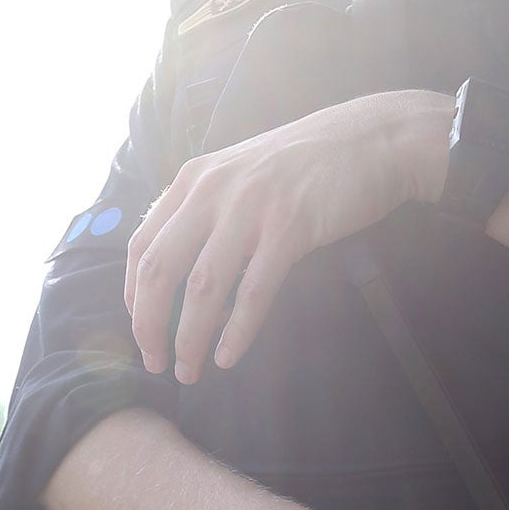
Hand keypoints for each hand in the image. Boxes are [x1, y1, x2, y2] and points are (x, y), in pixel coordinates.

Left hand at [124, 90, 450, 385]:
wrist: (376, 138)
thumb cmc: (307, 163)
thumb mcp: (240, 173)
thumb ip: (205, 210)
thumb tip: (177, 268)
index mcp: (193, 180)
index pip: (140, 246)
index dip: (132, 297)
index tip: (141, 331)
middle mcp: (213, 190)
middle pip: (159, 270)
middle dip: (149, 326)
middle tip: (155, 363)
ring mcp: (251, 207)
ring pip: (201, 287)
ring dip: (188, 338)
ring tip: (188, 372)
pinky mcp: (291, 226)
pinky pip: (253, 291)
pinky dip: (236, 331)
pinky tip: (227, 357)